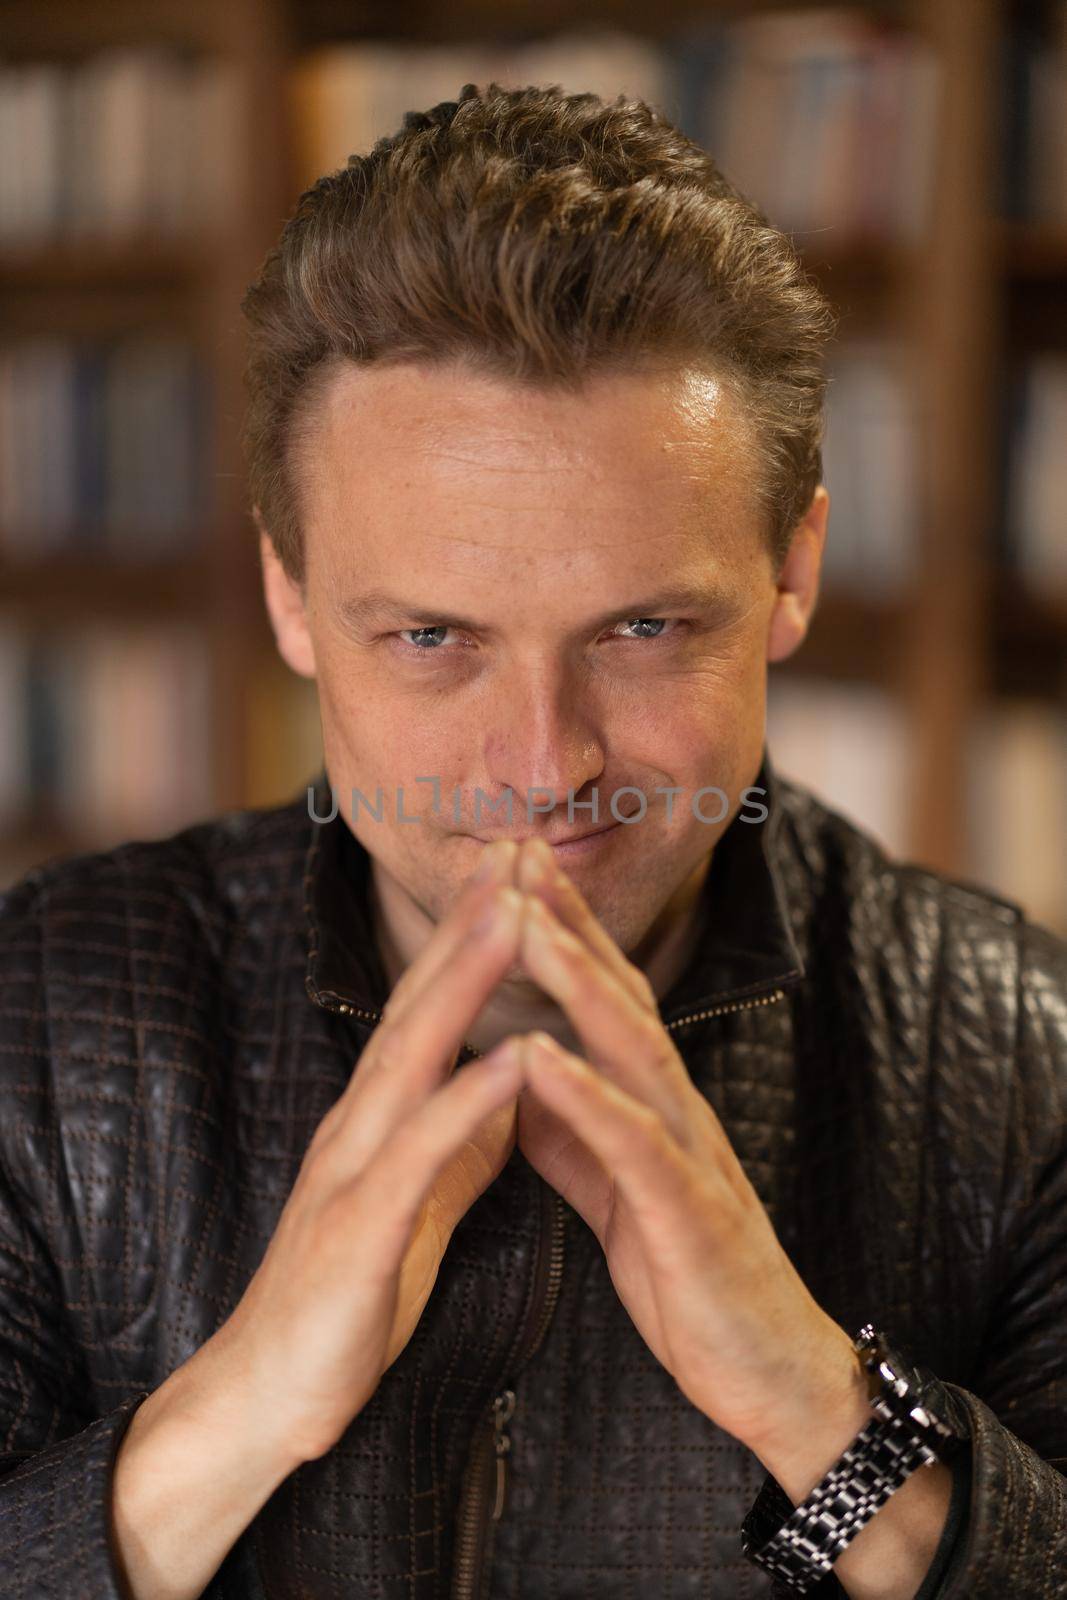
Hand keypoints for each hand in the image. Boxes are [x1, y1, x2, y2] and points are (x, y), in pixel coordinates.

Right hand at [205, 839, 530, 1466]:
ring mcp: (354, 1169)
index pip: (428, 1002)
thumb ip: (463, 1138)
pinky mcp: (362, 1232)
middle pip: (419, 1002)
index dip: (472, 932)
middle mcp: (360, 1121)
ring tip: (514, 914)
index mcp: (379, 1115)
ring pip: (414, 1057)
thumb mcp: (421, 1198)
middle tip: (516, 847)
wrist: (272, 1391)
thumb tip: (514, 1083)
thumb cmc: (353, 1289)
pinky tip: (514, 1061)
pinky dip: (469, 1103)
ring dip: (464, 981)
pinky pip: (421, 1157)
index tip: (516, 864)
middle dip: (471, 923)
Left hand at [508, 837, 864, 1477]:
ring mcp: (690, 1154)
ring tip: (521, 921)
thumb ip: (575, 1133)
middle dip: (565, 920)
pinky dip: (585, 1095)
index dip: (560, 930)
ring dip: (574, 978)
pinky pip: (636, 1145)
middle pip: (620, 994)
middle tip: (515, 851)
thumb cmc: (691, 1276)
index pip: (605, 997)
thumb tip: (522, 1079)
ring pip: (631, 1047)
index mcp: (655, 1104)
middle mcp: (678, 1108)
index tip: (511, 867)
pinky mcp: (690, 1214)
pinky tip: (538, 1056)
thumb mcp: (618, 1192)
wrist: (770, 1373)